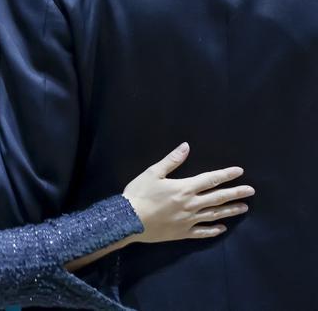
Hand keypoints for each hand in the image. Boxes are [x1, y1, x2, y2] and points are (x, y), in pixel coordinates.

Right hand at [123, 142, 253, 242]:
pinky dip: (214, 230)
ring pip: (214, 214)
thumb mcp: (152, 173)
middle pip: (218, 198)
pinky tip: (222, 228)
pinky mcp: (183, 232)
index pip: (210, 179)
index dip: (226, 175)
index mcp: (184, 188)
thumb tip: (186, 146)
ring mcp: (189, 220)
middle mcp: (191, 204)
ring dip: (230, 210)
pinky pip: (202, 232)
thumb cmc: (139, 193)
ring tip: (244, 208)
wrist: (129, 219)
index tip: (240, 171)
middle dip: (236, 193)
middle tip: (251, 191)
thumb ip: (171, 160)